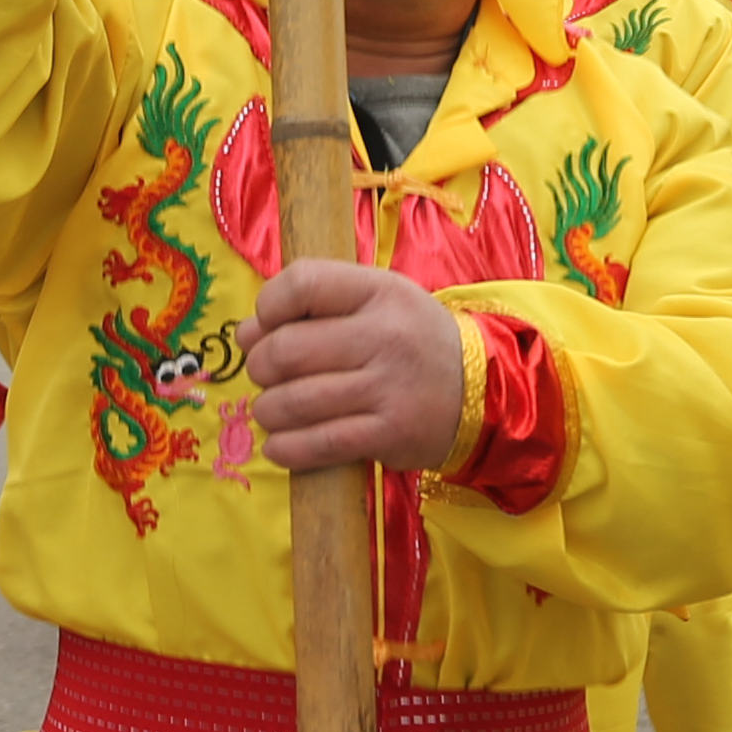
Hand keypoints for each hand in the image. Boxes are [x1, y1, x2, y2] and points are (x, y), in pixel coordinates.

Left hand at [242, 259, 466, 476]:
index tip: (265, 325)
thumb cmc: (414, 342)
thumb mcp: (379, 303)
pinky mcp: (390, 433)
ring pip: (296, 401)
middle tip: (264, 377)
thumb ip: (316, 308)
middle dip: (259, 367)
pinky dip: (287, 448)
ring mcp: (388, 386)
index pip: (303, 282)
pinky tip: (280, 446)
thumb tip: (243, 334)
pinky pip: (320, 443)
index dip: (268, 305)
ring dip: (268, 410)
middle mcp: (384, 334)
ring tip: (271, 412)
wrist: (487, 391)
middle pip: (287, 349)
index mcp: (379, 290)